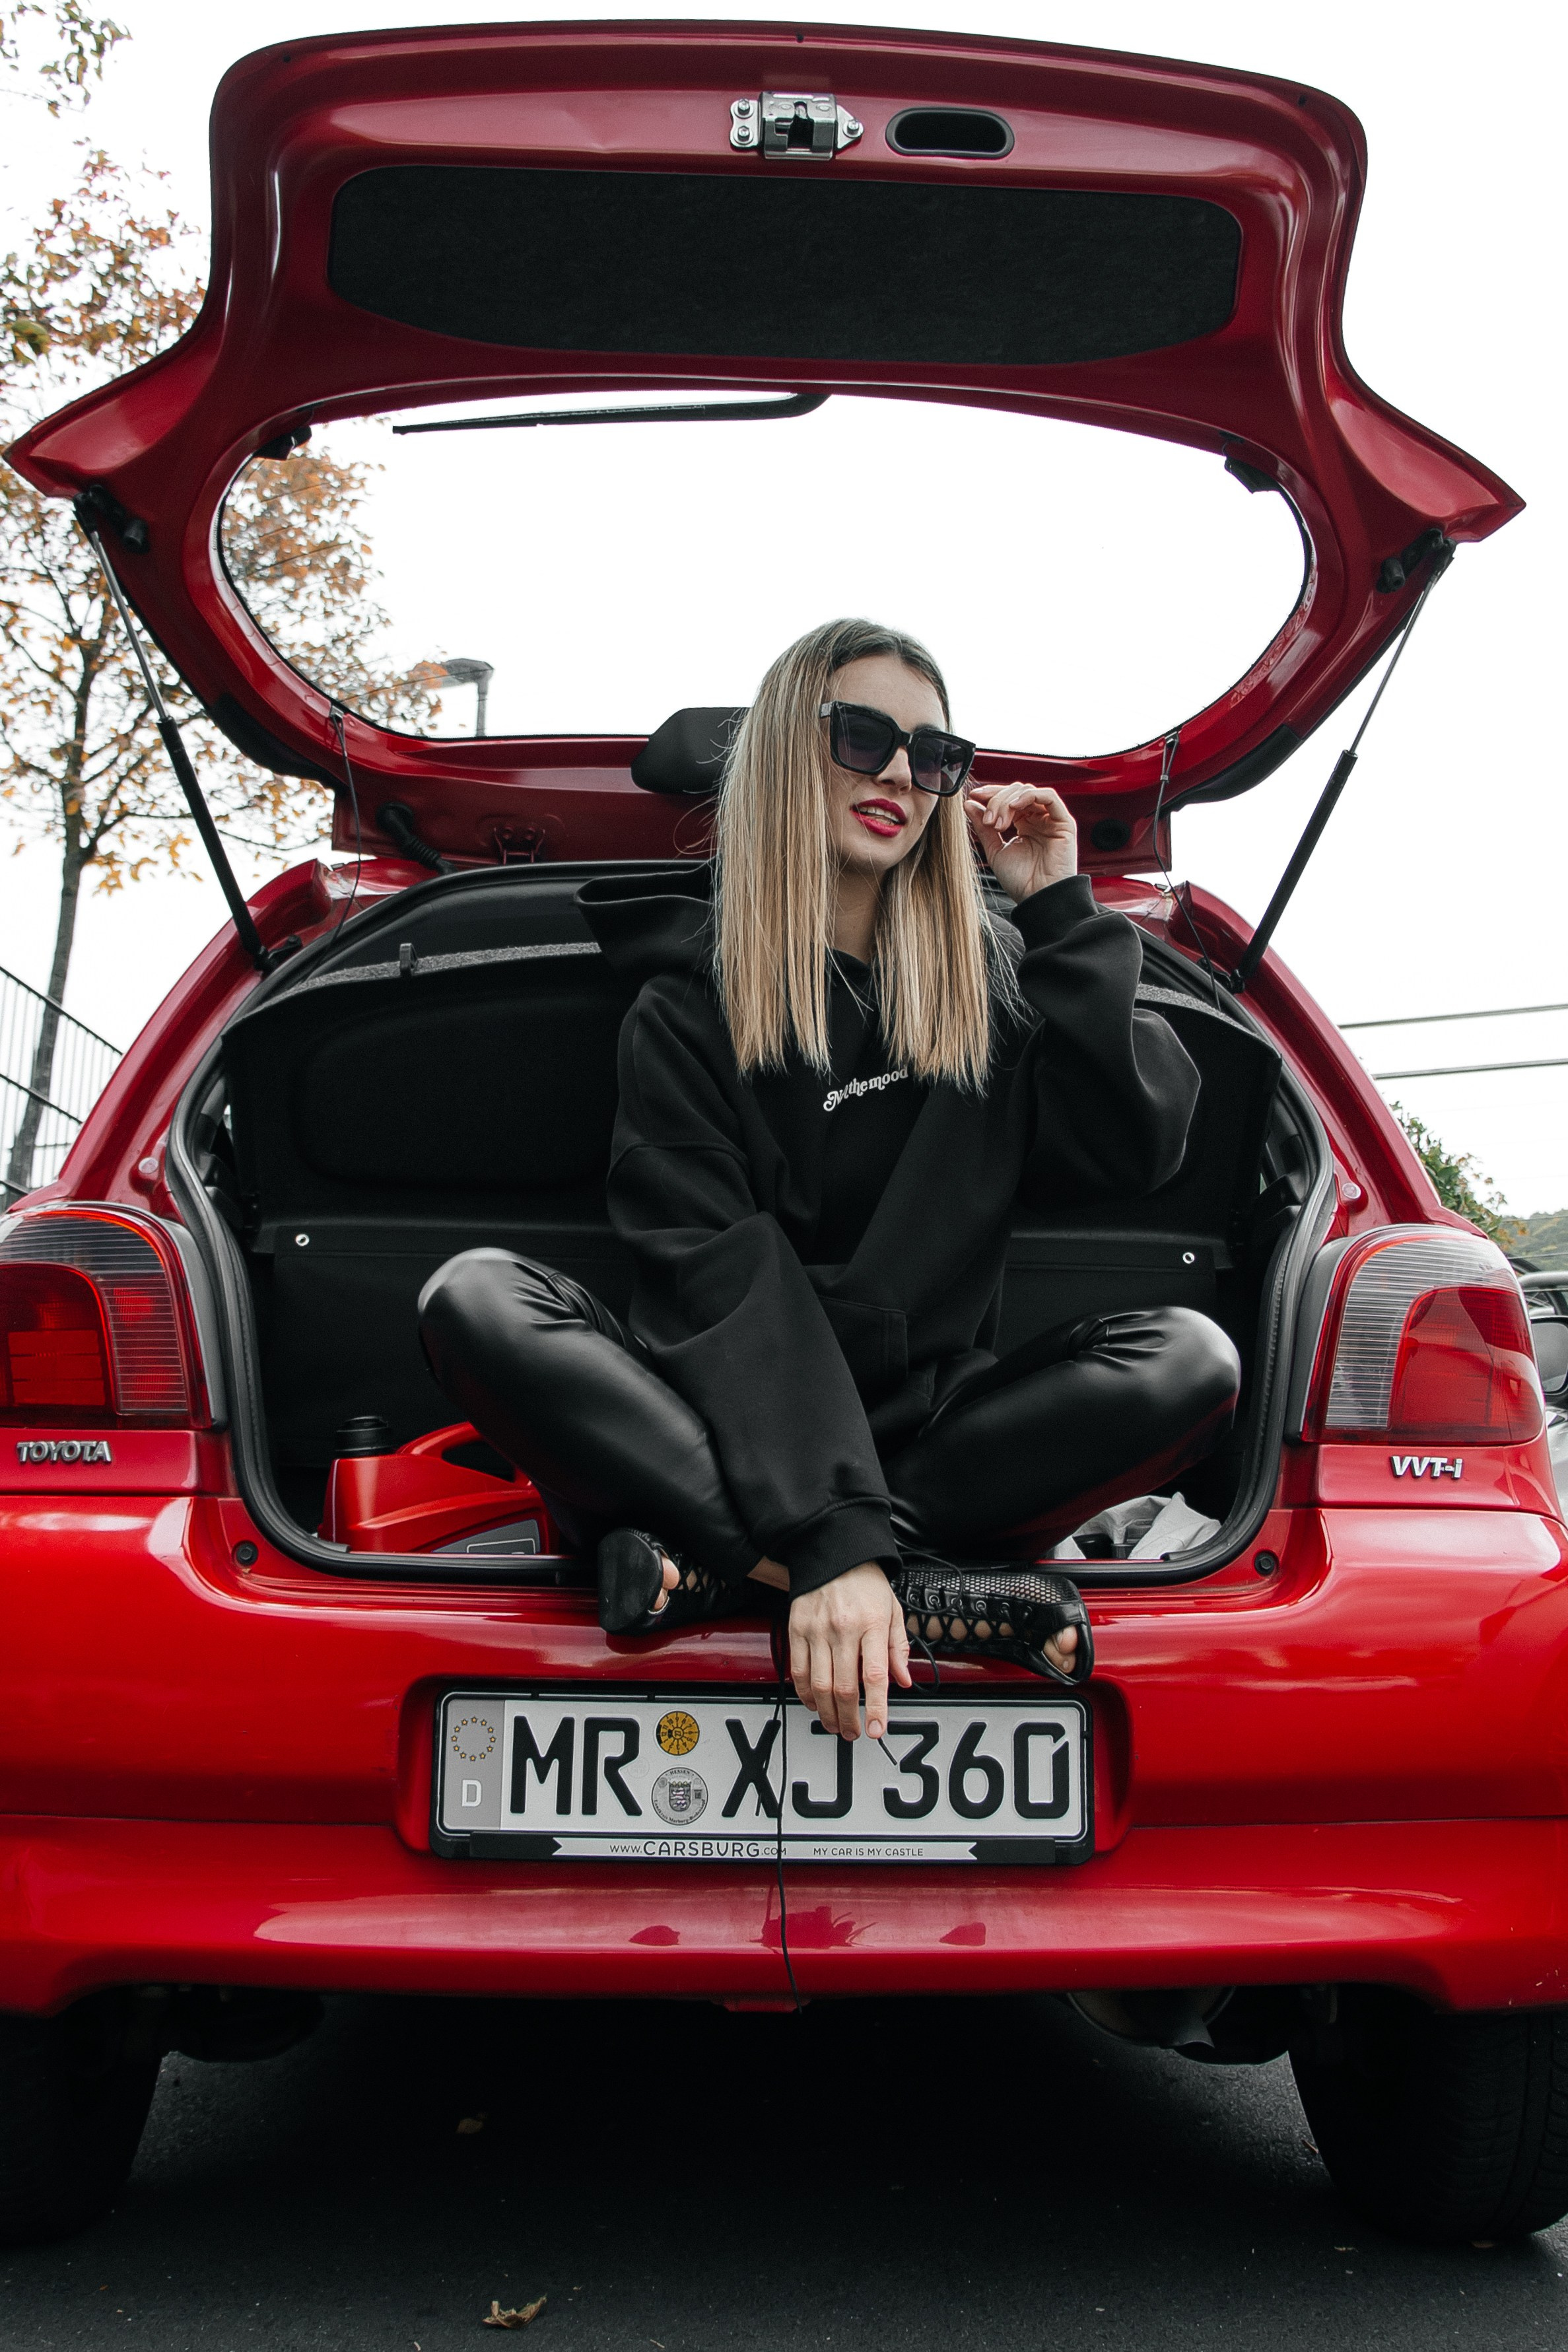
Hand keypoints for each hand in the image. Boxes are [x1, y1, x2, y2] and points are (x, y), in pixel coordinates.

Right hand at [788, 1562, 912, 1741]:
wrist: (833, 1552)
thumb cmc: (866, 1583)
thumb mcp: (893, 1610)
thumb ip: (898, 1648)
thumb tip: (903, 1681)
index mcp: (872, 1624)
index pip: (874, 1676)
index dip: (876, 1708)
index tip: (876, 1729)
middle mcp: (843, 1628)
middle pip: (843, 1687)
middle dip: (849, 1719)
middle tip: (854, 1732)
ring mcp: (816, 1630)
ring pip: (818, 1685)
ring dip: (826, 1712)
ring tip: (834, 1724)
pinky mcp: (797, 1629)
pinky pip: (797, 1670)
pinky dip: (805, 1693)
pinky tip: (814, 1702)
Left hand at [964, 781, 1076, 904]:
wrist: (1038, 898)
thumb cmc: (1021, 882)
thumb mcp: (994, 850)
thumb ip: (983, 827)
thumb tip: (970, 803)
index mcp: (1023, 825)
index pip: (1007, 799)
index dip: (990, 794)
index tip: (974, 796)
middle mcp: (1038, 820)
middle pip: (1016, 793)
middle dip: (997, 801)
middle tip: (988, 821)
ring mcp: (1051, 820)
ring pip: (1028, 792)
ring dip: (1008, 802)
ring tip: (998, 823)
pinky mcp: (1064, 823)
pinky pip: (1049, 797)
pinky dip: (1029, 796)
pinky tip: (1014, 806)